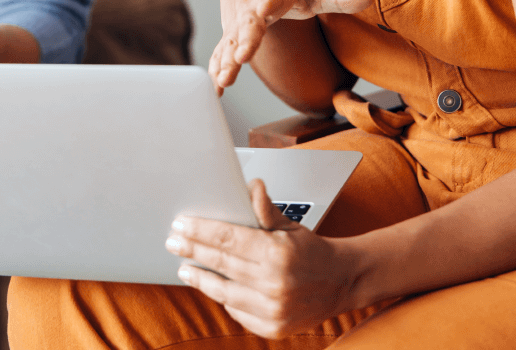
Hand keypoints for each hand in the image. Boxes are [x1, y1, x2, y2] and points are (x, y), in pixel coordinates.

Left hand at [166, 179, 360, 338]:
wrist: (342, 282)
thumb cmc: (312, 251)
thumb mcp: (290, 225)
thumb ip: (265, 209)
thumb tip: (251, 187)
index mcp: (277, 253)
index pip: (227, 239)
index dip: (199, 231)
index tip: (180, 225)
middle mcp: (274, 283)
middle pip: (220, 263)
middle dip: (192, 250)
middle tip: (173, 241)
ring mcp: (273, 309)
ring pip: (223, 291)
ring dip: (200, 278)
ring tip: (184, 268)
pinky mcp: (273, 328)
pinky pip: (237, 311)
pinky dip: (224, 297)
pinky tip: (213, 285)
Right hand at [210, 0, 371, 94]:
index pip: (265, 6)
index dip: (260, 17)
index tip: (255, 26)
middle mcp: (249, 8)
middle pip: (244, 26)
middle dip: (240, 43)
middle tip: (238, 59)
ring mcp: (236, 22)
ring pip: (229, 42)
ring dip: (225, 61)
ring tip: (223, 81)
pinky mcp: (229, 34)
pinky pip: (221, 51)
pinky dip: (217, 66)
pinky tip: (215, 88)